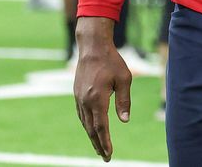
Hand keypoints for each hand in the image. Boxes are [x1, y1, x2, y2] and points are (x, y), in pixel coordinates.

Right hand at [73, 17, 132, 161]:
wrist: (92, 47)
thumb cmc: (112, 61)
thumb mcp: (124, 79)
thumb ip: (124, 101)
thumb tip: (124, 121)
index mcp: (98, 98)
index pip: (101, 127)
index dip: (105, 142)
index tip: (109, 154)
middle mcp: (86, 101)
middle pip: (91, 129)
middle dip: (98, 144)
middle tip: (105, 157)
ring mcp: (79, 98)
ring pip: (85, 123)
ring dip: (92, 136)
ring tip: (99, 148)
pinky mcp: (77, 94)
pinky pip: (81, 115)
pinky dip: (86, 125)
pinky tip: (91, 130)